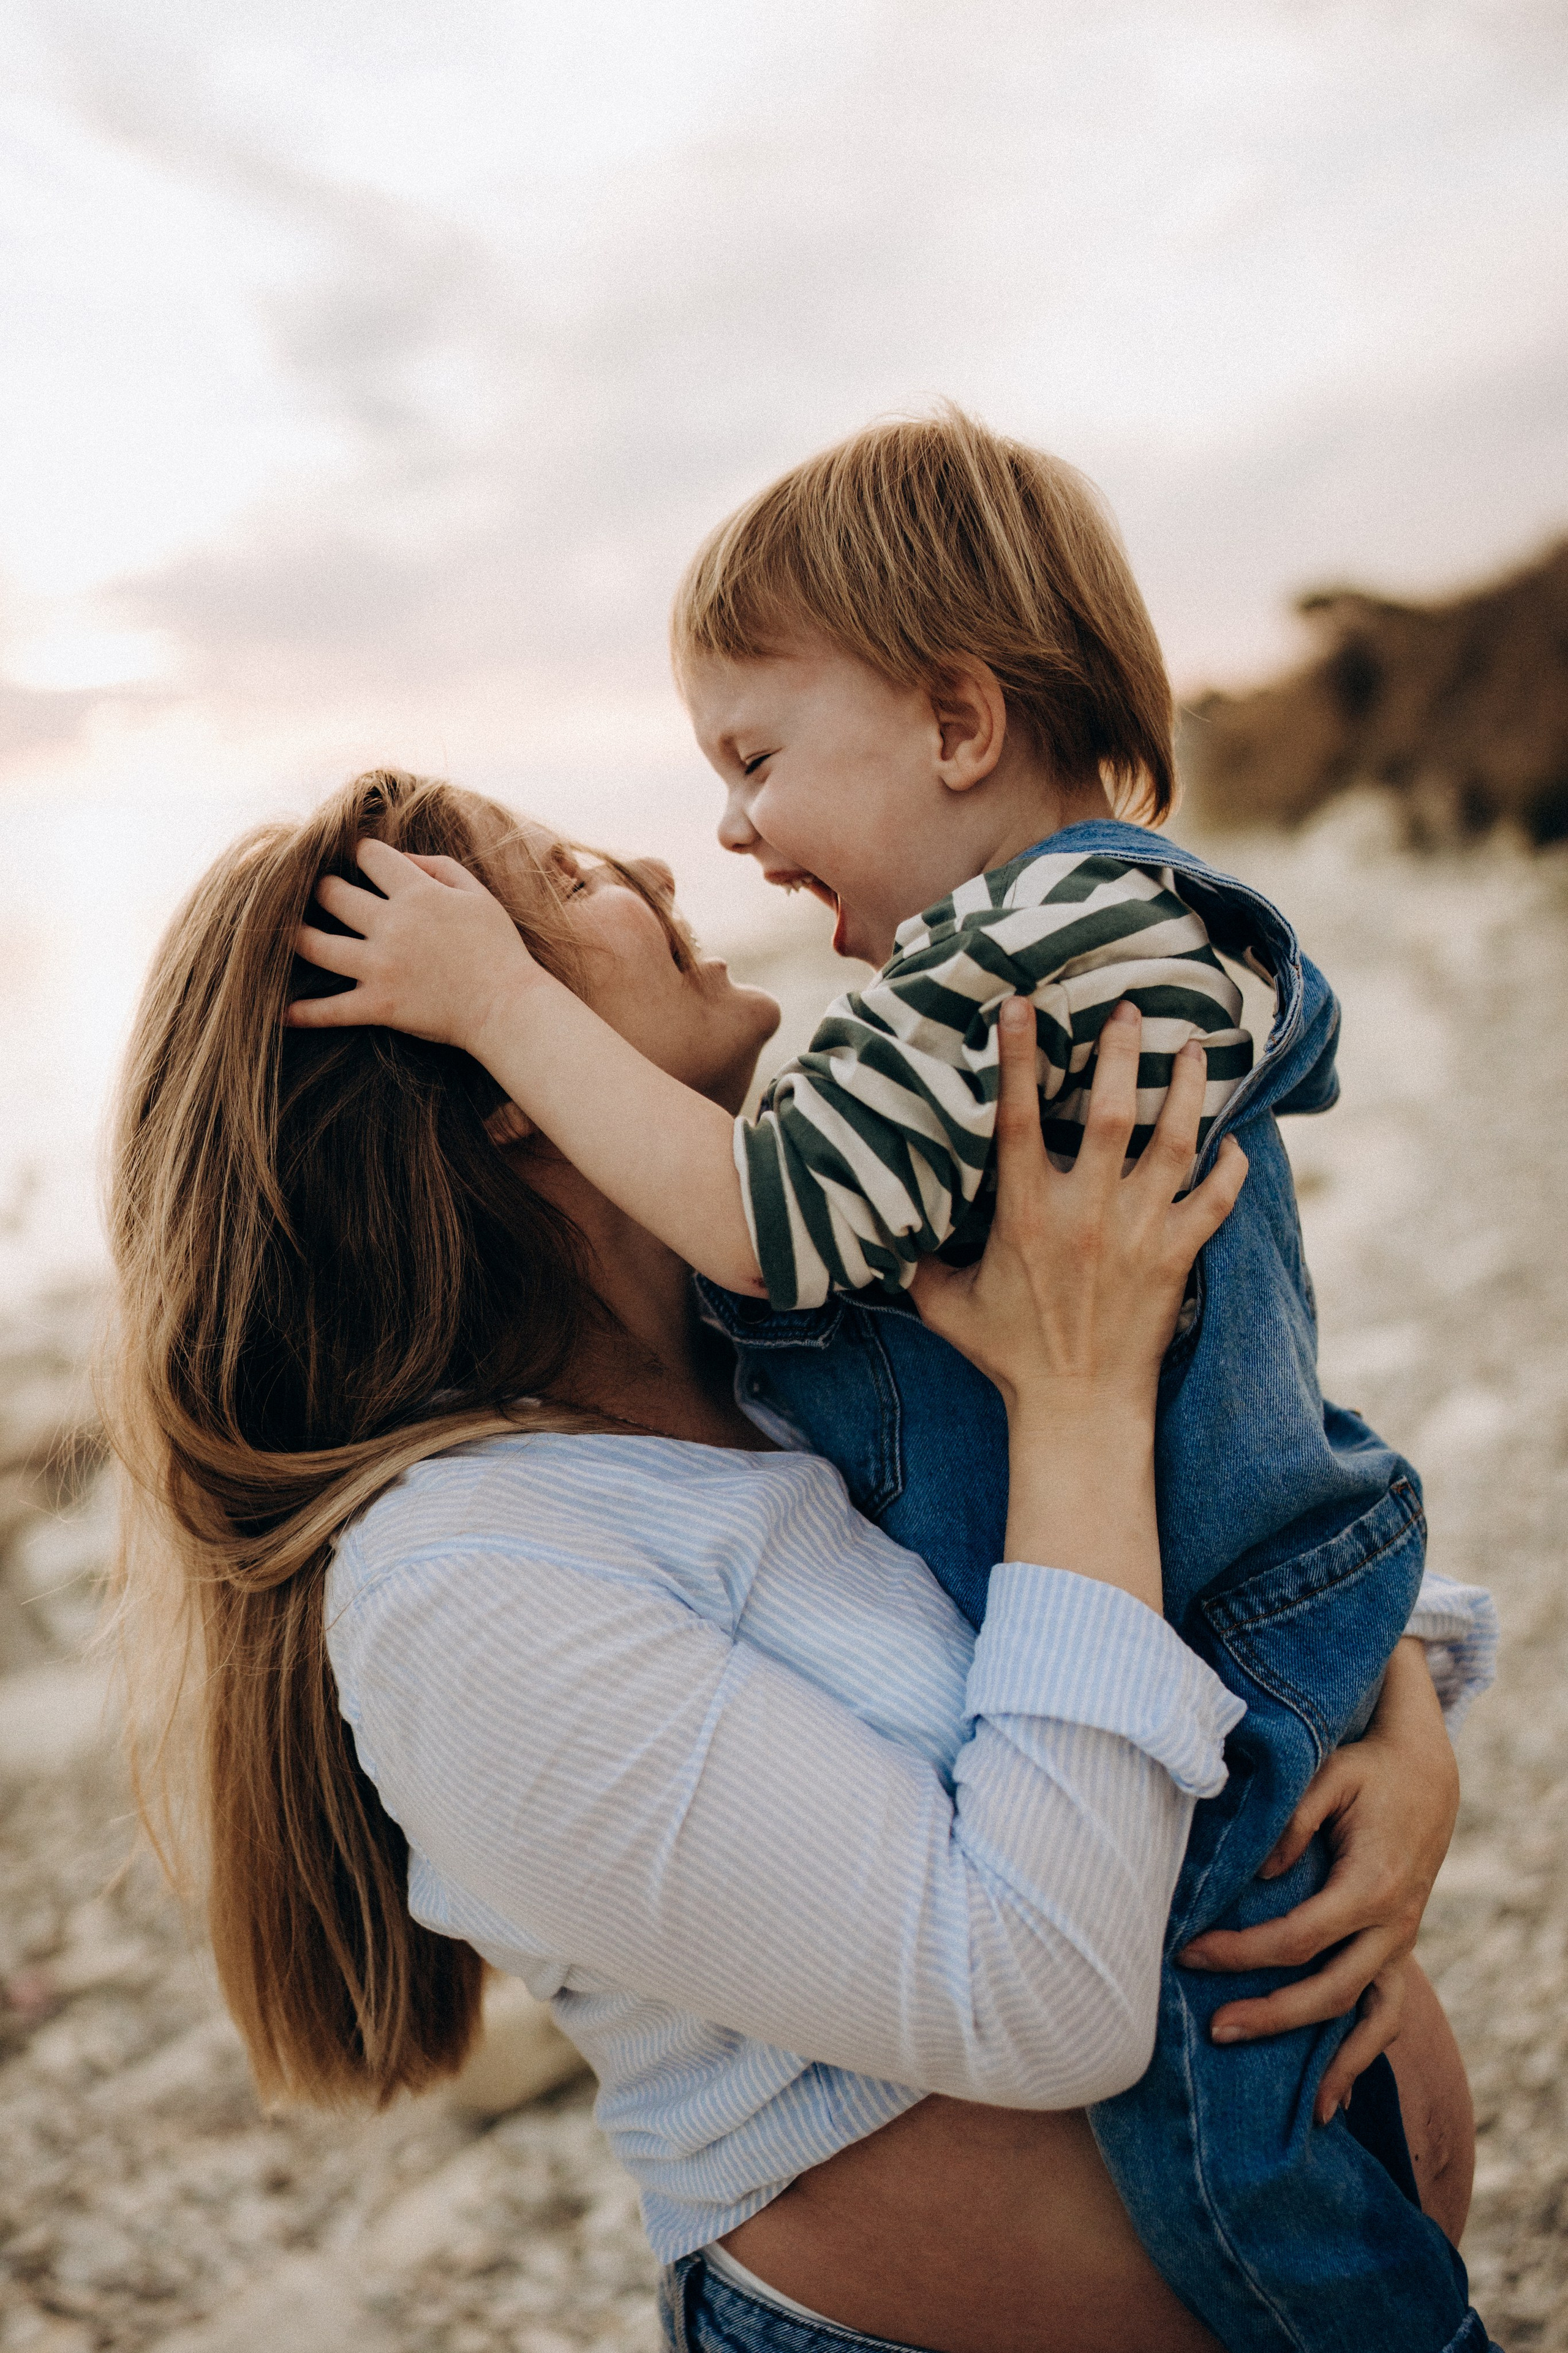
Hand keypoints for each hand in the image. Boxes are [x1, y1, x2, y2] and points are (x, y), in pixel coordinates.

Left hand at [286, 837, 539, 1050]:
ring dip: (293, 936)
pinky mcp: (378, 1006)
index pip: (369, 855)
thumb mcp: (477, 894)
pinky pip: (330, 1010)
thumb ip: (437, 866)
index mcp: (418, 893)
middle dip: (320, 888)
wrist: (509, 1008)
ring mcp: (381, 966)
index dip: (360, 852)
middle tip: (319, 893)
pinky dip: (301, 1013)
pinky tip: (277, 1012)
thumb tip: (399, 857)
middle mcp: (392, 925)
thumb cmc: (499, 949)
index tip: (356, 859)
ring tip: (284, 933)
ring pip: (315, 945)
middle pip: (332, 894)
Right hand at [912, 997, 1246, 1415]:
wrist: (1078, 1410)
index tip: (1021, 1004)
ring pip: (1174, 1143)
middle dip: (1122, 1053)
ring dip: (1187, 1090)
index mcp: (1027, 1213)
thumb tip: (880, 1225)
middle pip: (1113, 1112)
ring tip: (1195, 1046)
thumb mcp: (945, 1304)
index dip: (1017, 1057)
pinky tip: (1238, 1140)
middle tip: (1130, 1007)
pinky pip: (1217, 1201)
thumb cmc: (1008, 1356)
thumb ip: (917, 1258)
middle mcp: (1088, 1213)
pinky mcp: (1178, 1258)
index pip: (1017, 1119)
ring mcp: (1140, 1233)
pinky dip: (1232, 1169)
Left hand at [1177, 1639, 1458, 2122]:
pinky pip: (1385, 2015)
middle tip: (1214, 2030)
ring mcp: (1400, 1944)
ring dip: (1334, 2063)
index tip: (1189, 1954)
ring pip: (1371, 2019)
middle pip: (1330, 1991)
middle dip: (1272, 2016)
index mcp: (1370, 1886)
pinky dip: (1363, 2056)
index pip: (1297, 1937)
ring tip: (1298, 2108)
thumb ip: (1294, 1820)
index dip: (1241, 1952)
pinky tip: (1333, 2097)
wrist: (1426, 1775)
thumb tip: (1258, 1876)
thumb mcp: (1330, 1776)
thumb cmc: (1368, 1770)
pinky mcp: (1397, 1950)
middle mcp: (1393, 1927)